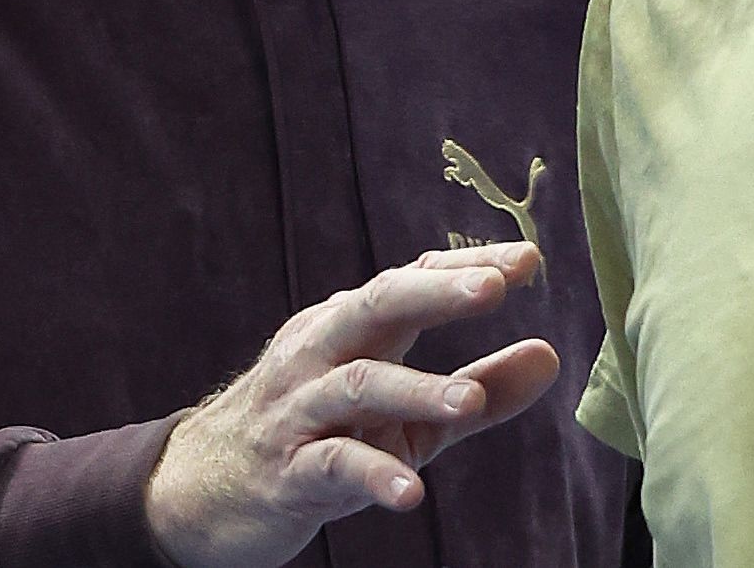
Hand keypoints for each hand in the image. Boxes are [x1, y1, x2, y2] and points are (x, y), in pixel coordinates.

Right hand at [144, 242, 559, 567]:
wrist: (202, 491)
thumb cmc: (320, 437)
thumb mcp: (406, 414)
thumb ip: (478, 386)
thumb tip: (550, 355)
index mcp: (350, 329)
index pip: (410, 280)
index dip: (465, 268)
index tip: (528, 260)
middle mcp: (321, 354)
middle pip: (376, 305)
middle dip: (435, 293)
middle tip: (494, 289)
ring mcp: (299, 410)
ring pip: (357, 385)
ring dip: (417, 387)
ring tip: (472, 401)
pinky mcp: (286, 472)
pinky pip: (330, 464)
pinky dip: (372, 474)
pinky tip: (411, 493)